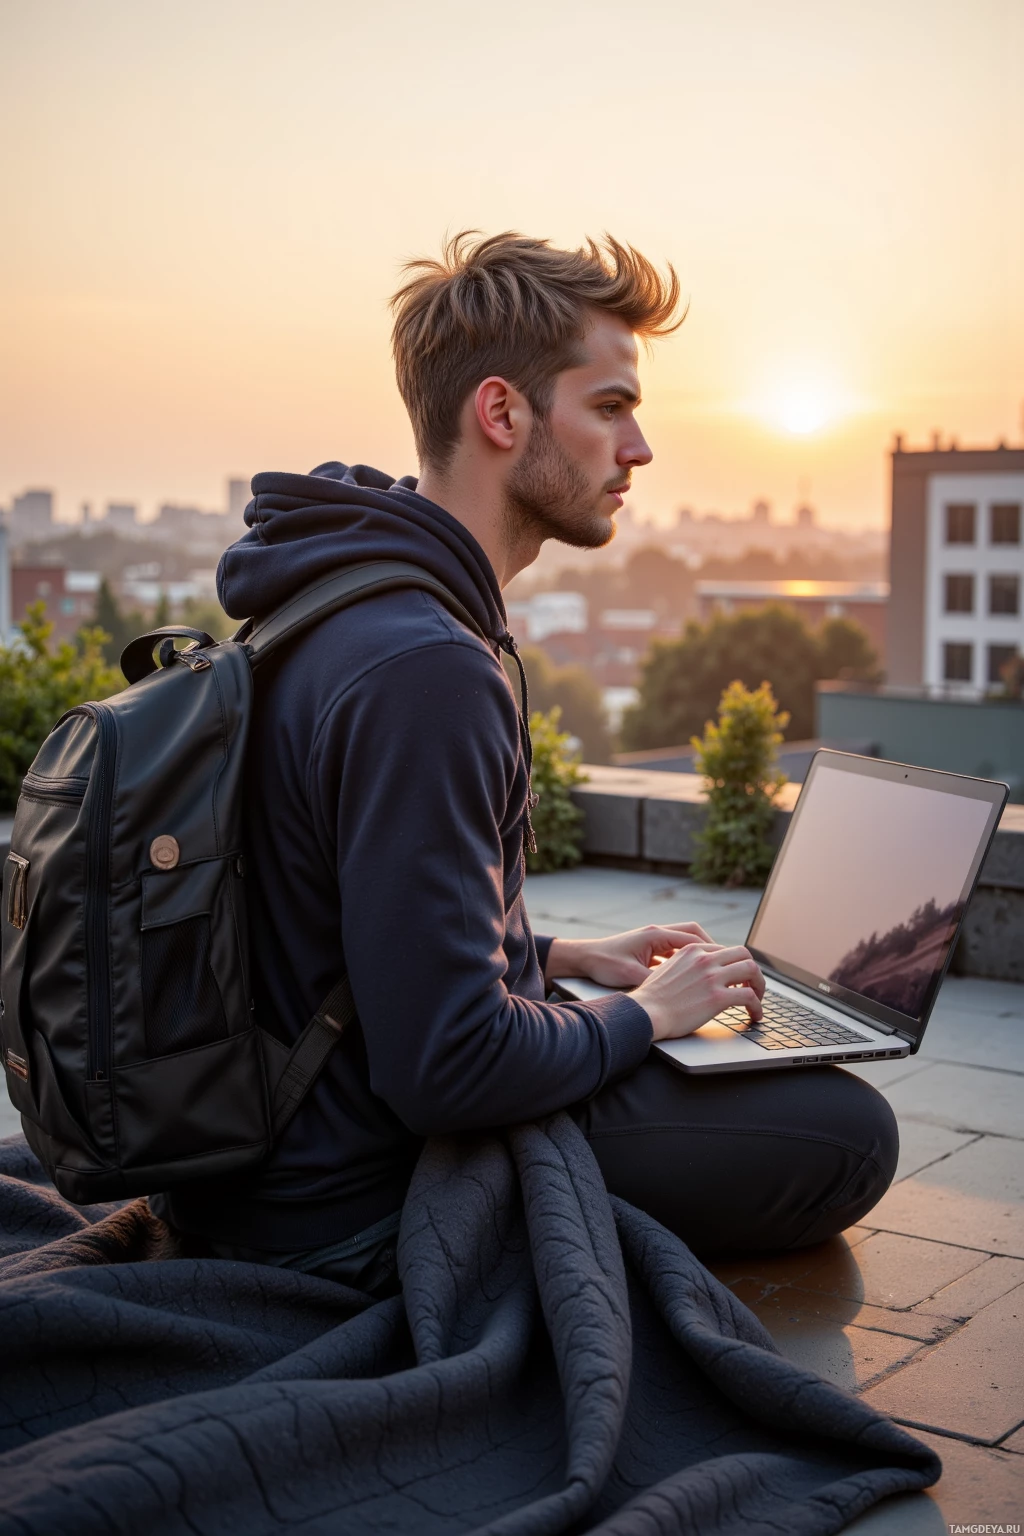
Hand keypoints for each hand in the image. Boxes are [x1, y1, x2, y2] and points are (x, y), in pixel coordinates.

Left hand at [544, 924, 712, 988]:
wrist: (583, 958)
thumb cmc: (603, 964)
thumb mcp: (631, 975)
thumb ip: (656, 980)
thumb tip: (679, 990)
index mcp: (655, 936)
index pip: (694, 939)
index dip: (713, 952)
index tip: (727, 965)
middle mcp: (657, 934)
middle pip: (694, 935)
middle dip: (712, 948)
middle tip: (726, 965)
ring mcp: (653, 940)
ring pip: (685, 942)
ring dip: (700, 954)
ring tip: (713, 971)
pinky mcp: (648, 948)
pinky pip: (674, 950)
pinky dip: (685, 960)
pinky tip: (690, 976)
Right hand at [633, 942, 764, 1041]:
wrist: (644, 1013)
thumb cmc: (652, 999)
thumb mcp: (667, 970)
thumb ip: (686, 967)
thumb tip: (698, 977)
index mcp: (692, 951)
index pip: (724, 950)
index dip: (734, 965)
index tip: (737, 978)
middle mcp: (704, 959)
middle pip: (743, 954)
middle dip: (752, 970)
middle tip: (753, 986)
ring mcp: (712, 977)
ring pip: (751, 970)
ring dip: (759, 986)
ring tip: (757, 1000)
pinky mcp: (718, 997)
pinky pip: (749, 997)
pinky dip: (757, 1007)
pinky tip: (755, 1015)